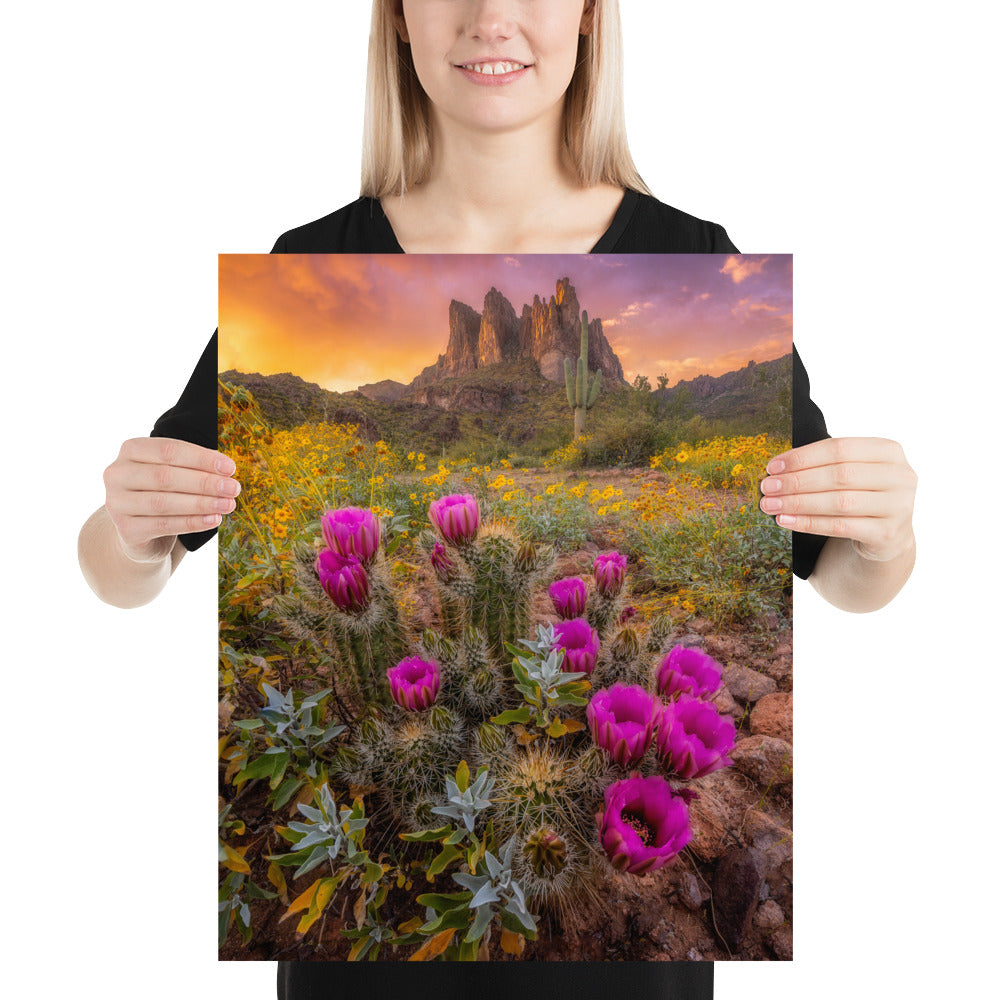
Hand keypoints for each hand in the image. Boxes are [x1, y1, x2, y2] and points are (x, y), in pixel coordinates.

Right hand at [103, 438, 240, 560]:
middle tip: (233, 488)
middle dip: (204, 482)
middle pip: (165, 476)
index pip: (169, 450)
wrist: (141, 532)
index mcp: (131, 450)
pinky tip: (214, 520)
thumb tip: (227, 470)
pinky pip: (164, 525)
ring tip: (228, 505)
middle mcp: (117, 474)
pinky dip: (192, 522)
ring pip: (164, 502)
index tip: (230, 468)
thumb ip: (195, 467)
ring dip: (201, 503)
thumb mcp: (175, 473)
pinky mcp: (126, 529)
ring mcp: (117, 503)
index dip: (201, 458)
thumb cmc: (164, 493)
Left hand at [759, 437, 916, 561]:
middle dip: (797, 481)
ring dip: (798, 503)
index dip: (803, 457)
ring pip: (839, 502)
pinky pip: (841, 526)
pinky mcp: (889, 533)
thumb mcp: (851, 473)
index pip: (840, 448)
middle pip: (839, 475)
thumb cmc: (860, 495)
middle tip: (767, 487)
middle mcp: (900, 476)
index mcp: (889, 451)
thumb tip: (775, 470)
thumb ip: (823, 465)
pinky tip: (785, 521)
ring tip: (770, 505)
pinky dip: (809, 523)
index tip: (772, 466)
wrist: (886, 535)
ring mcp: (899, 506)